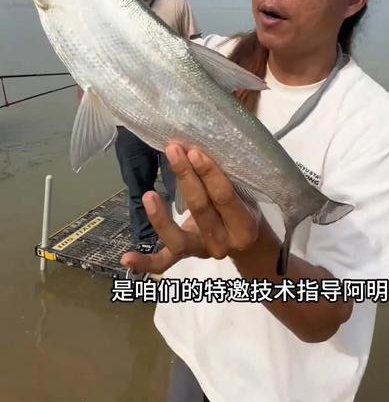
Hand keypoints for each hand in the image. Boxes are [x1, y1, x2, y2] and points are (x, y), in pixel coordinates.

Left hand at [120, 143, 260, 274]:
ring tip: (148, 195)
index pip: (225, 197)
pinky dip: (145, 263)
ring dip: (161, 217)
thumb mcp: (248, 193)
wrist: (249, 244)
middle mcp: (224, 243)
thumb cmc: (246, 207)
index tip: (195, 150)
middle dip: (186, 178)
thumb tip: (203, 138)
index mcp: (244, 226)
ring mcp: (202, 252)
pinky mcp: (186, 257)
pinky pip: (164, 262)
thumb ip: (230, 174)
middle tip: (174, 150)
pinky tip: (126, 258)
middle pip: (201, 209)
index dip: (209, 174)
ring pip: (178, 239)